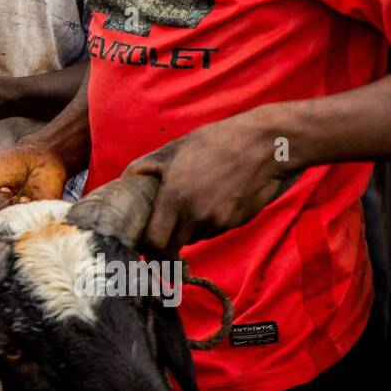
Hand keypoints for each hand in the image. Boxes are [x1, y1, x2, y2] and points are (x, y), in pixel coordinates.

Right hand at [0, 141, 68, 228]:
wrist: (39, 156)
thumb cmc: (9, 163)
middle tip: (3, 189)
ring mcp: (15, 220)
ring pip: (2, 228)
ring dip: (6, 207)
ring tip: (13, 190)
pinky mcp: (33, 222)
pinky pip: (23, 228)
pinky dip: (23, 210)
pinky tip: (27, 198)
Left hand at [124, 109, 295, 257]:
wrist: (264, 145)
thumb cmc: (216, 142)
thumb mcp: (175, 149)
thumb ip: (147, 167)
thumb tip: (126, 179)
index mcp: (176, 198)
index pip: (155, 243)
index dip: (147, 245)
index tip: (144, 240)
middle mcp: (197, 216)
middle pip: (173, 248)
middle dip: (164, 244)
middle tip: (160, 233)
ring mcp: (219, 222)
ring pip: (194, 238)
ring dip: (187, 230)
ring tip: (191, 203)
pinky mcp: (237, 223)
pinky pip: (213, 230)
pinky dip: (207, 223)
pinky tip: (212, 200)